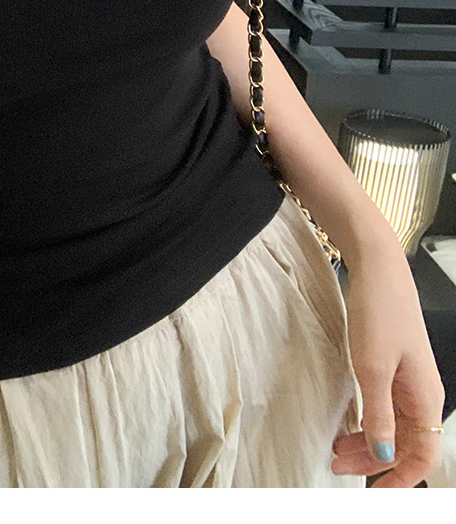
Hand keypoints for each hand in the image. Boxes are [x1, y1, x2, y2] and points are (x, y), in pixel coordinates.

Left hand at [330, 246, 445, 486]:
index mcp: (425, 398)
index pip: (423, 456)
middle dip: (374, 461)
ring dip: (367, 441)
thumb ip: (378, 414)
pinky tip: (346, 421)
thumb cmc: (380, 311)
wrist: (377, 269)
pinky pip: (384, 405)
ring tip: (336, 448)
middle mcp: (421, 393)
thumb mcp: (372, 367)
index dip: (400, 479)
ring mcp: (407, 379)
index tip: (374, 492)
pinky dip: (366, 419)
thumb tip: (382, 455)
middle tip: (338, 467)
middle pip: (405, 444)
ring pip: (392, 425)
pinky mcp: (392, 366)